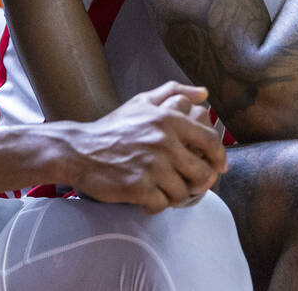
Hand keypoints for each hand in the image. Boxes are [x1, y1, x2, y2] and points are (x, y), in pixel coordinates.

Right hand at [65, 82, 226, 213]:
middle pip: (201, 172)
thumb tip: (204, 93)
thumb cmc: (113, 128)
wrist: (78, 150)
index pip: (210, 141)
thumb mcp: (142, 103)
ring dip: (174, 195)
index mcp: (168, 119)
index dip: (219, 157)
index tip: (219, 166)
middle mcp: (164, 141)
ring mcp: (152, 166)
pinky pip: (163, 204)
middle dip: (197, 182)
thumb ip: (174, 93)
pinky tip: (147, 198)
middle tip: (188, 184)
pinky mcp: (139, 187)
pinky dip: (157, 205)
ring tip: (161, 189)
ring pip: (183, 192)